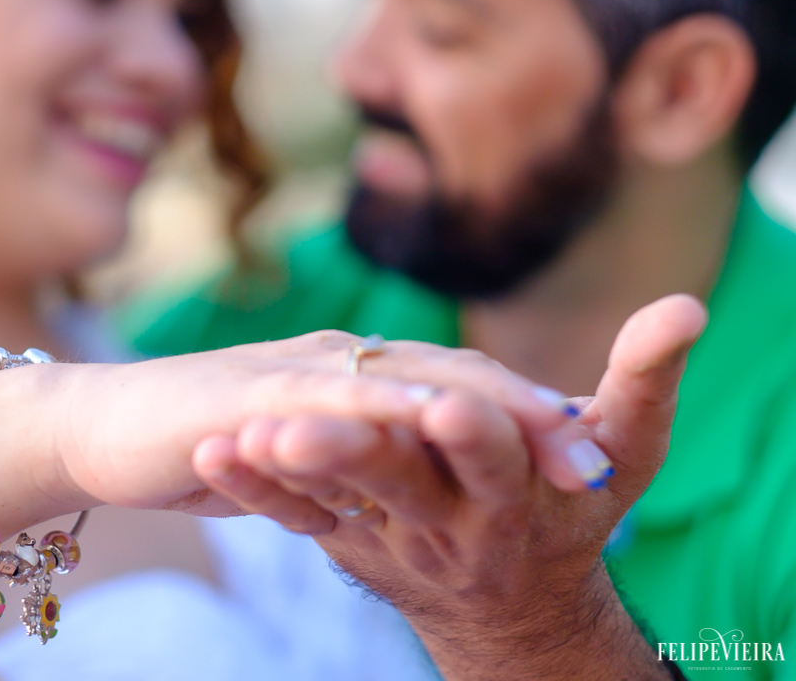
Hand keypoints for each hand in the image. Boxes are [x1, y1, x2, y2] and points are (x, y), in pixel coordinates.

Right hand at [14, 331, 578, 517]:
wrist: (101, 430)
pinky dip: (389, 413)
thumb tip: (388, 486)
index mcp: (351, 373)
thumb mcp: (293, 457)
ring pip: (405, 379)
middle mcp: (334, 360)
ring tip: (553, 433)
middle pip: (449, 372)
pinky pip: (331, 402)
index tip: (590, 452)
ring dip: (483, 406)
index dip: (523, 413)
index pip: (452, 383)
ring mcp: (294, 372)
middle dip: (527, 409)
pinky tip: (436, 425)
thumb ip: (345, 461)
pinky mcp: (252, 396)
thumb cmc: (199, 443)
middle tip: (598, 450)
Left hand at [193, 295, 706, 680]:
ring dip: (288, 473)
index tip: (447, 405)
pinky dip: (256, 492)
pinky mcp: (348, 538)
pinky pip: (297, 519)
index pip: (497, 458)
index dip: (476, 430)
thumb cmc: (573, 512)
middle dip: (354, 456)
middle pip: (401, 484)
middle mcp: (451, 519)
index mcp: (518, 492)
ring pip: (337, 503)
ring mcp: (391, 532)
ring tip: (239, 442)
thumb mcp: (627, 456)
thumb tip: (688, 304)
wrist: (511, 595)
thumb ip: (645, 383)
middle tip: (297, 432)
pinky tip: (212, 460)